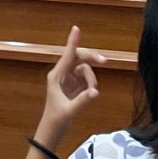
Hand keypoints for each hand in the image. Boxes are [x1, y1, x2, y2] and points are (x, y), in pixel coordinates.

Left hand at [24, 26, 104, 158]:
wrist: (52, 130)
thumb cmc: (56, 120)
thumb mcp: (69, 111)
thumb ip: (82, 101)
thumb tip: (96, 92)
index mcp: (56, 76)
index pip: (67, 55)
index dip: (73, 41)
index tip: (76, 28)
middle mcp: (61, 75)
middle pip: (79, 59)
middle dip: (91, 59)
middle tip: (105, 61)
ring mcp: (68, 80)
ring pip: (85, 70)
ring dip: (92, 79)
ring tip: (91, 94)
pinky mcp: (73, 87)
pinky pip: (86, 79)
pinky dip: (91, 85)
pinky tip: (90, 94)